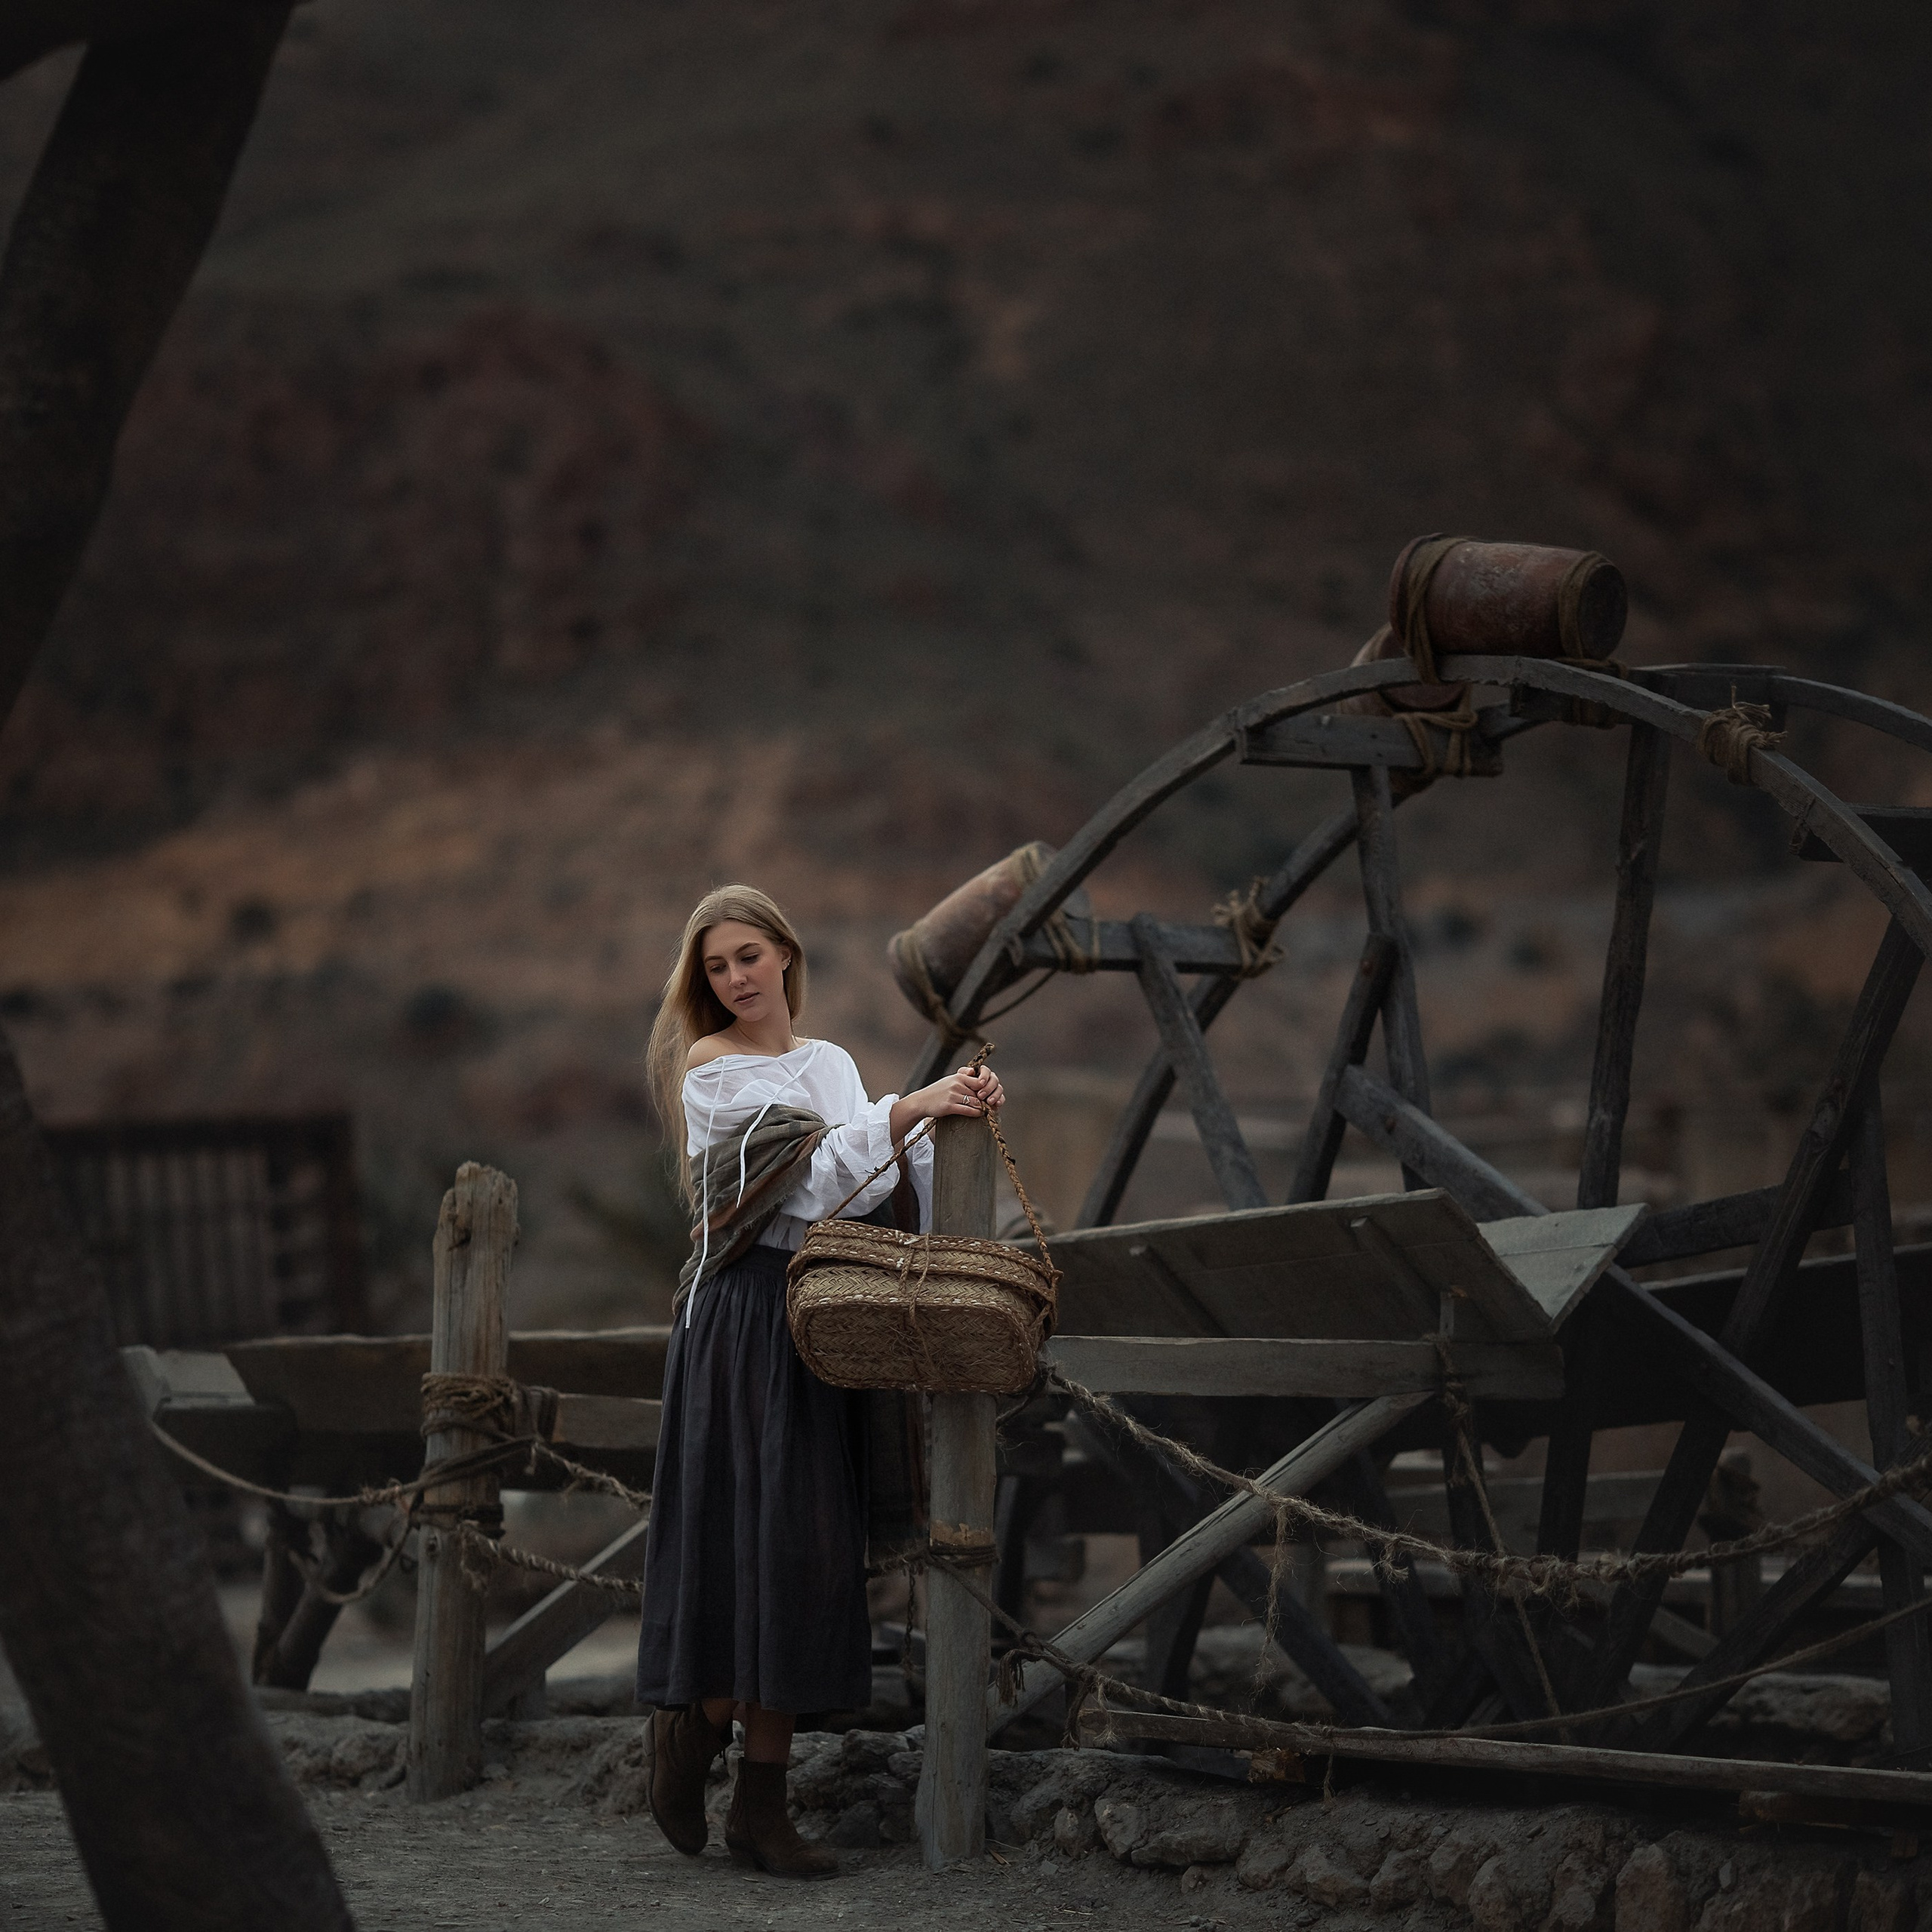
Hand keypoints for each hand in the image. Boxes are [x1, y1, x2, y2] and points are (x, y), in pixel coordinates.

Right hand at [890, 1065, 1004, 1140]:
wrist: (922, 1101)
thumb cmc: (938, 1091)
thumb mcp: (950, 1080)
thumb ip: (964, 1078)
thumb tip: (977, 1076)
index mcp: (958, 1077)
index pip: (979, 1081)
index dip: (986, 1089)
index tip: (988, 1095)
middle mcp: (956, 1084)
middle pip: (978, 1093)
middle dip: (985, 1100)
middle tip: (990, 1105)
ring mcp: (952, 1095)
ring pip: (975, 1102)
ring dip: (982, 1107)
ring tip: (985, 1110)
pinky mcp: (949, 1106)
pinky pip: (968, 1110)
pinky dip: (975, 1113)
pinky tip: (978, 1114)